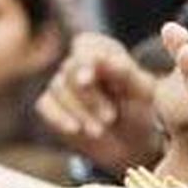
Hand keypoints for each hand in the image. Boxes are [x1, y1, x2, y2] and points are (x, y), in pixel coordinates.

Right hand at [35, 32, 160, 173]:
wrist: (130, 142)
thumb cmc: (139, 109)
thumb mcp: (141, 91)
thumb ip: (124, 72)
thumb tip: (100, 59)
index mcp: (102, 50)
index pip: (85, 45)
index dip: (85, 61)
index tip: (88, 79)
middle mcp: (79, 62)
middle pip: (70, 70)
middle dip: (89, 97)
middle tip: (110, 118)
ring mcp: (62, 83)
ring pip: (58, 88)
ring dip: (79, 112)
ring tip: (99, 131)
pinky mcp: (51, 104)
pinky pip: (45, 105)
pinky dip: (59, 118)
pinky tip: (75, 129)